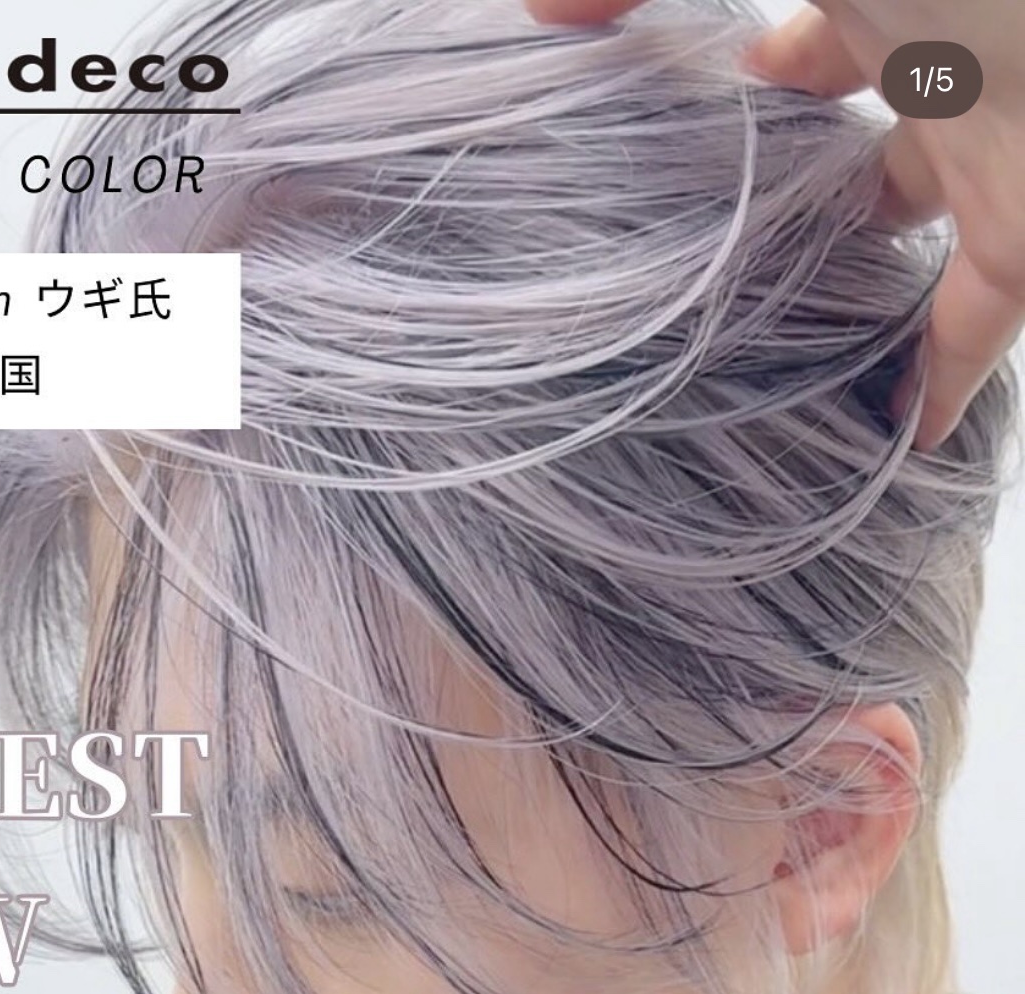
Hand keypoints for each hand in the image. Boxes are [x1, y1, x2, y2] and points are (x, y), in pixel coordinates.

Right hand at [526, 0, 1024, 451]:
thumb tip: (537, 7)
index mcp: (887, 6)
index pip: (807, 46)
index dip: (752, 67)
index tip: (685, 103)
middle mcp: (940, 78)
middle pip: (856, 138)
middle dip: (796, 176)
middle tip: (716, 236)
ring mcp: (988, 164)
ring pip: (911, 231)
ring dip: (854, 274)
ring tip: (771, 332)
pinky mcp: (1022, 249)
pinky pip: (965, 334)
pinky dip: (930, 386)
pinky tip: (888, 432)